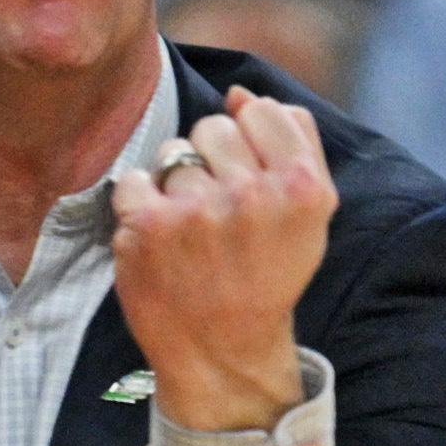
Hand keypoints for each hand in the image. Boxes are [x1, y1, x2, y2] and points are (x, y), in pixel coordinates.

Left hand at [107, 88, 332, 432]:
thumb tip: (239, 93)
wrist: (223, 352)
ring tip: (191, 232)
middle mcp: (253, 195)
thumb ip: (293, 140)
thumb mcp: (310, 214)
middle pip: (214, 127)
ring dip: (176, 185)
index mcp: (302, 187)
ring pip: (173, 152)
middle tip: (218, 214)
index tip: (249, 181)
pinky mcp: (148, 226)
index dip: (250, 141)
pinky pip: (135, 178)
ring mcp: (197, 210)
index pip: (261, 110)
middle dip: (212, 161)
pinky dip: (140, 205)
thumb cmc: (266, 275)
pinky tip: (160, 239)